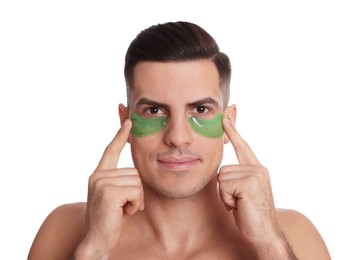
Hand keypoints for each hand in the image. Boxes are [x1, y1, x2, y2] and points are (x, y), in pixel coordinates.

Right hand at [78, 119, 143, 253]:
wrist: (97, 241)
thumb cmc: (109, 219)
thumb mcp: (114, 196)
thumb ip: (120, 181)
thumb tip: (135, 174)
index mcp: (98, 175)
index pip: (110, 151)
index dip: (120, 136)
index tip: (129, 122)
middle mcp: (97, 176)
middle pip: (134, 171)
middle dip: (136, 191)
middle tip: (125, 206)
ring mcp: (101, 183)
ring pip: (137, 181)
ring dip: (136, 199)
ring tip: (123, 209)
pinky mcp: (108, 192)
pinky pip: (136, 191)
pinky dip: (135, 204)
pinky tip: (124, 213)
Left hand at [218, 116, 284, 252]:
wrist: (264, 234)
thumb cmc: (250, 214)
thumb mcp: (243, 192)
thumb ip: (237, 177)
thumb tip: (223, 171)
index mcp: (257, 169)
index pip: (242, 146)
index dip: (233, 131)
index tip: (225, 117)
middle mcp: (258, 169)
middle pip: (222, 169)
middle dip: (225, 189)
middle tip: (238, 201)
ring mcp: (255, 174)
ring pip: (221, 177)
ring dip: (226, 195)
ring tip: (240, 204)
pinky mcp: (250, 182)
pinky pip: (224, 186)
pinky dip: (227, 199)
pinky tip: (239, 206)